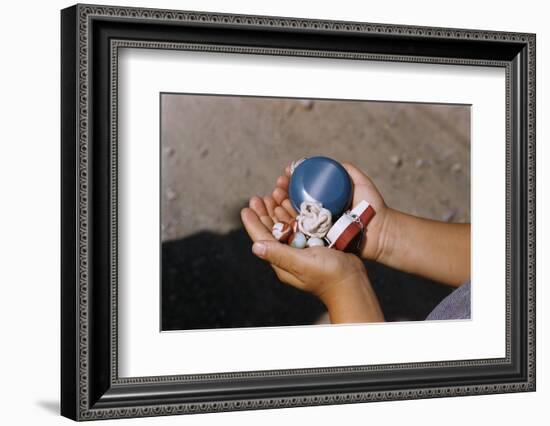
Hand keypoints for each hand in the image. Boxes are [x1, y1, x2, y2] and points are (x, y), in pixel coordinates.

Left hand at [241, 196, 383, 322]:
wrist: (353, 282)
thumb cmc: (328, 275)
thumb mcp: (302, 264)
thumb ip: (279, 254)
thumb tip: (255, 247)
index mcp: (282, 260)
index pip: (262, 238)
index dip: (253, 223)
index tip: (246, 207)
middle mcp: (289, 253)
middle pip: (271, 229)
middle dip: (264, 212)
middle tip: (258, 197)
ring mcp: (301, 248)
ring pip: (285, 225)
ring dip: (278, 209)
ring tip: (274, 194)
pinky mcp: (314, 243)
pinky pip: (300, 224)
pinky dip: (294, 212)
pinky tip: (292, 202)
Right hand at [269, 161, 390, 262]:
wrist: (381, 230)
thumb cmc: (373, 207)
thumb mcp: (360, 183)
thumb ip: (348, 171)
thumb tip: (330, 163)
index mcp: (323, 202)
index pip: (301, 189)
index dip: (290, 181)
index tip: (285, 173)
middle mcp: (318, 216)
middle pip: (292, 202)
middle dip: (280, 193)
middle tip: (276, 185)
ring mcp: (316, 230)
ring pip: (291, 216)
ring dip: (278, 206)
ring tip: (274, 196)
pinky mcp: (317, 243)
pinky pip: (298, 233)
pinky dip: (285, 223)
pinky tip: (277, 213)